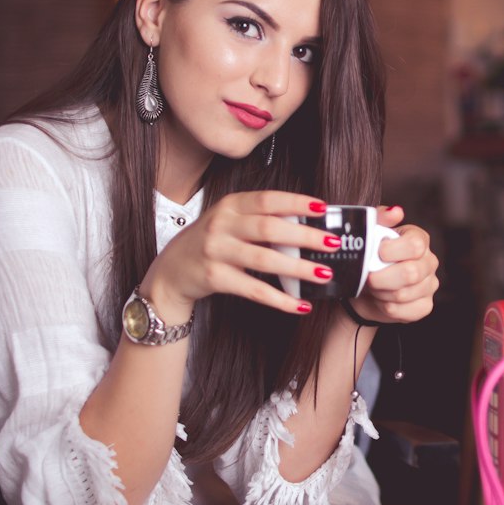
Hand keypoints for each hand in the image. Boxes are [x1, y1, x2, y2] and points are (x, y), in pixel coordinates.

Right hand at [138, 190, 335, 317]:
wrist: (171, 271)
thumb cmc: (210, 242)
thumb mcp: (230, 222)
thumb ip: (260, 219)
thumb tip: (308, 224)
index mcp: (231, 205)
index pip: (267, 199)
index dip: (296, 202)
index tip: (324, 207)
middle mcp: (222, 225)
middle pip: (269, 228)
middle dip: (305, 235)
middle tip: (332, 243)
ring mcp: (216, 251)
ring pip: (264, 259)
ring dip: (298, 267)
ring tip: (324, 274)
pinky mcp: (214, 278)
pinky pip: (253, 290)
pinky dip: (280, 299)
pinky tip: (300, 305)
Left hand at [347, 206, 439, 324]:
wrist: (363, 288)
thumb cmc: (369, 256)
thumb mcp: (369, 232)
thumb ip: (380, 218)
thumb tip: (396, 212)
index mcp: (419, 239)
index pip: (416, 245)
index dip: (392, 251)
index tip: (376, 253)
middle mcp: (429, 261)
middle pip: (411, 273)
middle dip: (382, 278)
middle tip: (368, 276)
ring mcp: (430, 285)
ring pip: (404, 294)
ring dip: (381, 292)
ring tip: (373, 286)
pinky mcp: (424, 306)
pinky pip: (404, 311)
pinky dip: (386, 307)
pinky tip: (382, 299)